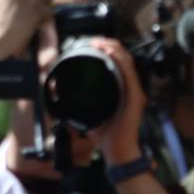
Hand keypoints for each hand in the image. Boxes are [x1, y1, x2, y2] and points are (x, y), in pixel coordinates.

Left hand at [82, 37, 146, 164]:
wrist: (119, 153)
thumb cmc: (107, 136)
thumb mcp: (89, 113)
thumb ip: (77, 102)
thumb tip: (57, 92)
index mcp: (124, 89)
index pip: (119, 62)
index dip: (107, 49)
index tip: (92, 44)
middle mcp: (132, 88)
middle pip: (124, 57)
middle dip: (109, 44)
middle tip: (93, 40)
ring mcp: (136, 92)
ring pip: (127, 61)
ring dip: (113, 48)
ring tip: (99, 42)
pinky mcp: (136, 98)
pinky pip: (128, 74)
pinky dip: (119, 60)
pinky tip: (110, 52)